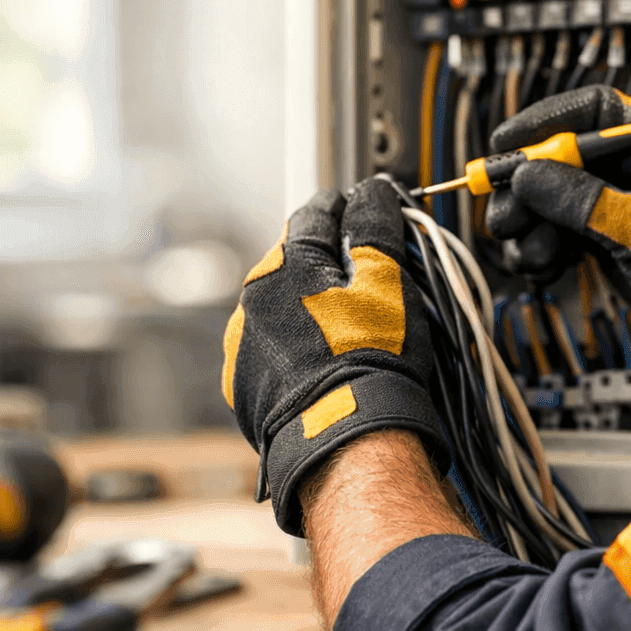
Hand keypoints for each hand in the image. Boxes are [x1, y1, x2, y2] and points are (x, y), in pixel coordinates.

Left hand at [223, 178, 446, 535]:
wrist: (346, 437)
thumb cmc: (370, 358)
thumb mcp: (385, 280)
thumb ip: (374, 227)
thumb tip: (372, 193)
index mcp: (282, 266)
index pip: (315, 214)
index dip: (348, 210)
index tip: (367, 215)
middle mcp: (251, 300)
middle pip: (295, 261)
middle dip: (328, 262)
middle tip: (370, 280)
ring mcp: (245, 346)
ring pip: (282, 308)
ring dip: (310, 308)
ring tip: (353, 331)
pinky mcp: (246, 386)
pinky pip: (274, 352)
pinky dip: (297, 349)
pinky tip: (329, 363)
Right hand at [486, 86, 630, 397]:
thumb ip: (584, 201)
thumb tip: (527, 175)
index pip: (588, 110)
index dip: (542, 123)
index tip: (506, 143)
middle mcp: (626, 165)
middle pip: (553, 156)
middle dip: (523, 188)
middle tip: (505, 216)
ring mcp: (609, 202)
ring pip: (545, 198)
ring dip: (527, 225)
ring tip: (533, 254)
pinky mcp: (599, 236)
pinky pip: (552, 231)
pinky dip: (539, 249)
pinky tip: (543, 266)